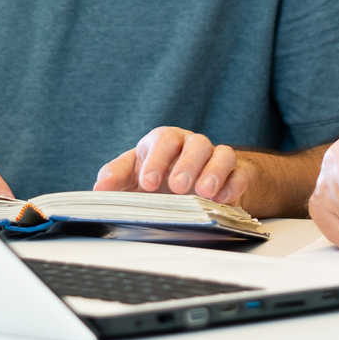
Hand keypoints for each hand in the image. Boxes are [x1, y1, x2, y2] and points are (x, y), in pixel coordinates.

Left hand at [94, 127, 252, 204]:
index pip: (162, 141)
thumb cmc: (157, 176)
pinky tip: (223, 198)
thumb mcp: (132, 176)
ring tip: (204, 192)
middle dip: (187, 165)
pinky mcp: (235, 174)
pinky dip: (233, 184)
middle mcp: (192, 146)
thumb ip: (116, 177)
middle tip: (178, 186)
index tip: (148, 183)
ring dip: (213, 172)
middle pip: (195, 144)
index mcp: (165, 142)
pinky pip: (239, 173)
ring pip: (222, 153)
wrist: (191, 184)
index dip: (156, 160)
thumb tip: (99, 190)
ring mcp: (215, 158)